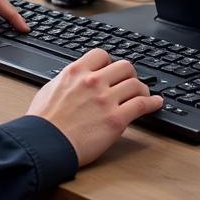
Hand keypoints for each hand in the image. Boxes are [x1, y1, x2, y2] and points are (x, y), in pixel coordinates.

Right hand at [27, 49, 162, 166]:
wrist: (44, 144)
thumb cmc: (43, 122)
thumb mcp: (49, 90)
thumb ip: (66, 81)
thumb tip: (72, 80)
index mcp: (75, 72)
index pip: (101, 55)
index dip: (109, 62)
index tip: (111, 69)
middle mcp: (93, 82)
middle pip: (124, 66)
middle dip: (129, 74)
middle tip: (130, 81)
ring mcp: (105, 100)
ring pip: (136, 84)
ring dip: (142, 89)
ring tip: (144, 94)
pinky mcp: (116, 119)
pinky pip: (141, 105)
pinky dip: (152, 103)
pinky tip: (156, 103)